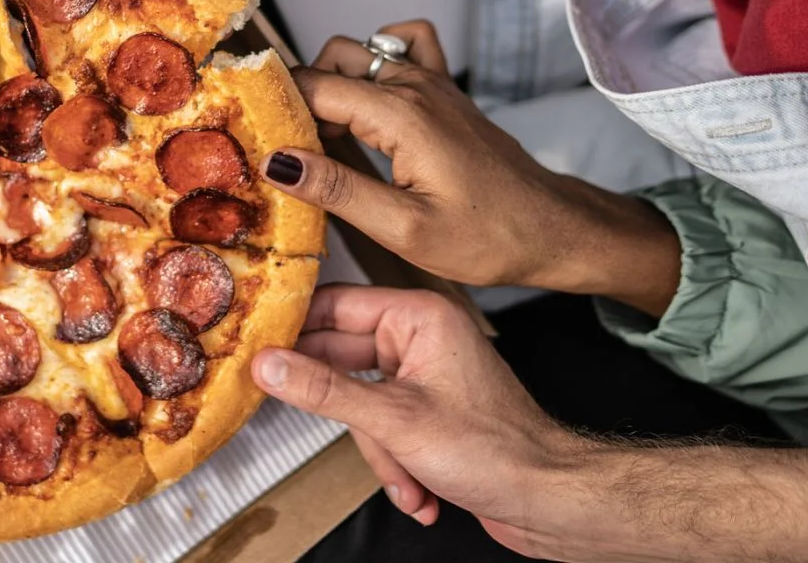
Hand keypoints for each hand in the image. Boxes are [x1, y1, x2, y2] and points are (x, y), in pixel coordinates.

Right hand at [253, 285, 584, 556]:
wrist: (551, 501)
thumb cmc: (500, 450)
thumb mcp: (394, 420)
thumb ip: (323, 390)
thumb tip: (269, 365)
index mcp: (419, 317)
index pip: (335, 306)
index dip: (293, 328)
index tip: (255, 346)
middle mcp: (421, 340)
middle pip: (341, 359)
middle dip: (341, 410)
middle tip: (302, 416)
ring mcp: (425, 377)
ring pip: (360, 403)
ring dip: (379, 451)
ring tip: (404, 475)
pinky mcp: (428, 413)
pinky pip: (383, 429)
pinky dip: (396, 463)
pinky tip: (418, 489)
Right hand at [261, 21, 681, 314]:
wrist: (551, 229)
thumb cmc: (488, 237)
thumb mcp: (404, 229)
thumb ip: (337, 189)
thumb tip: (278, 162)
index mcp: (402, 115)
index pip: (313, 85)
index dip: (274, 106)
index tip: (250, 135)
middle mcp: (415, 85)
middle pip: (329, 62)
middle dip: (298, 96)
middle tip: (288, 150)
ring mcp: (432, 82)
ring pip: (359, 54)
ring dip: (331, 84)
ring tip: (324, 139)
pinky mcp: (443, 91)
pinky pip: (402, 45)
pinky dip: (377, 59)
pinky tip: (369, 101)